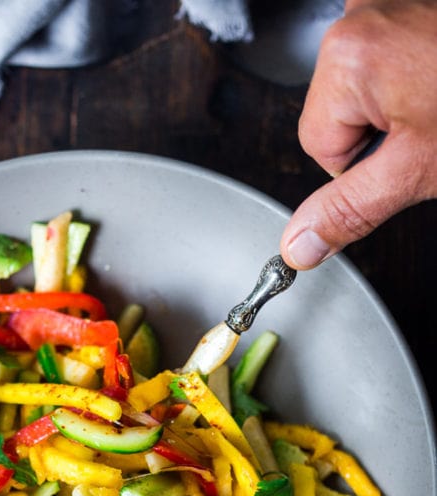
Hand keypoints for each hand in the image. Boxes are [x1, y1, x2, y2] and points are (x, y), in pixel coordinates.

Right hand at [281, 0, 436, 268]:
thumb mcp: (415, 172)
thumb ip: (349, 210)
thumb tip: (298, 244)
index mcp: (349, 58)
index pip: (319, 146)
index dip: (365, 164)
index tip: (405, 151)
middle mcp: (361, 17)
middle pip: (338, 112)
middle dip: (381, 130)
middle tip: (428, 125)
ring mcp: (388, 5)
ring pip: (364, 87)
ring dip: (400, 104)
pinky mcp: (409, 8)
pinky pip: (389, 57)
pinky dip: (414, 75)